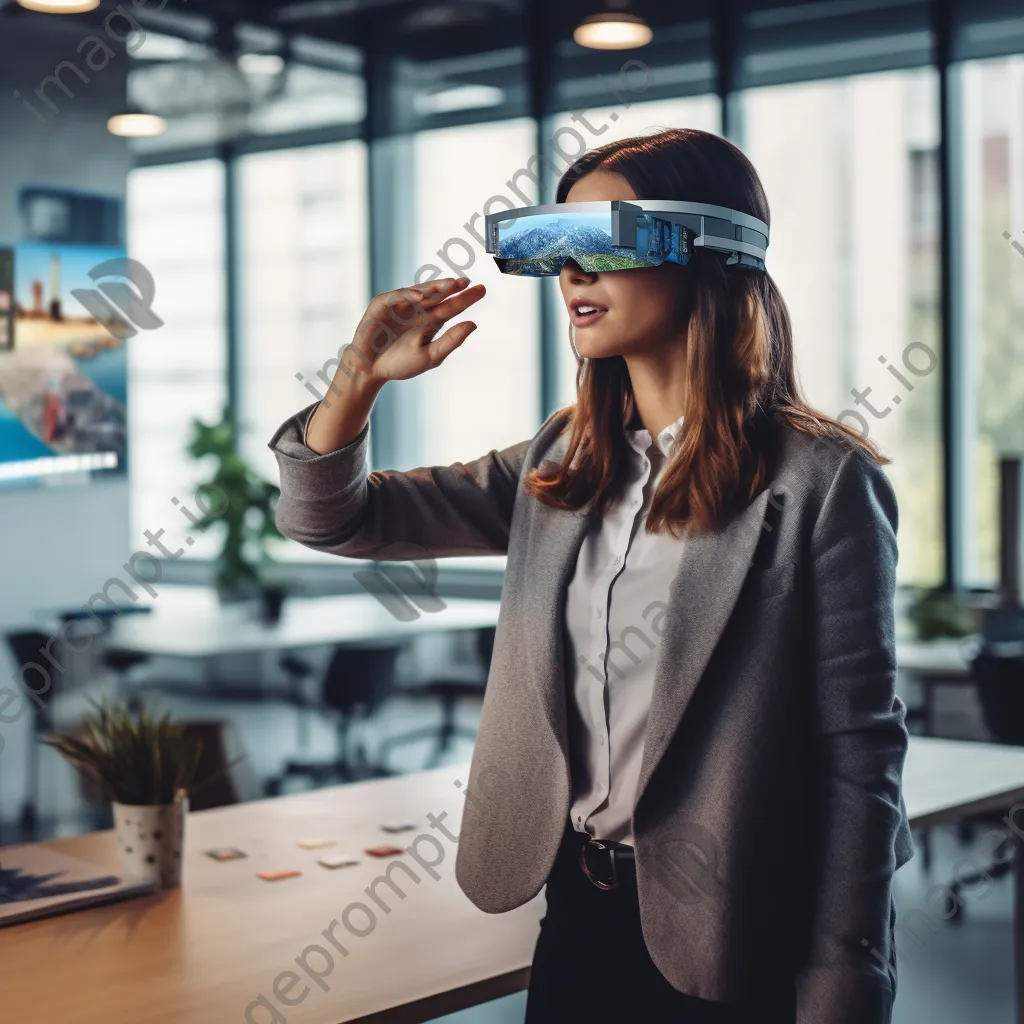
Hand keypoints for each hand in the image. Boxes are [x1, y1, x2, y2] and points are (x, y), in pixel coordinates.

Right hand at [348, 277, 485, 384]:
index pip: (451, 306)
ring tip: (450, 284)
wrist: (371, 371)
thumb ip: (451, 341)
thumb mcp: (431, 356)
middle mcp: (418, 310)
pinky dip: (408, 294)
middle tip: (467, 282)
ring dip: (434, 287)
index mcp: (431, 322)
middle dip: (452, 287)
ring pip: (420, 291)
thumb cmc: (400, 364)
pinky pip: (397, 296)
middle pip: (438, 295)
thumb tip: (473, 324)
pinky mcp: (382, 305)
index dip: (466, 298)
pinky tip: (422, 296)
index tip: (482, 290)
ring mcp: (400, 305)